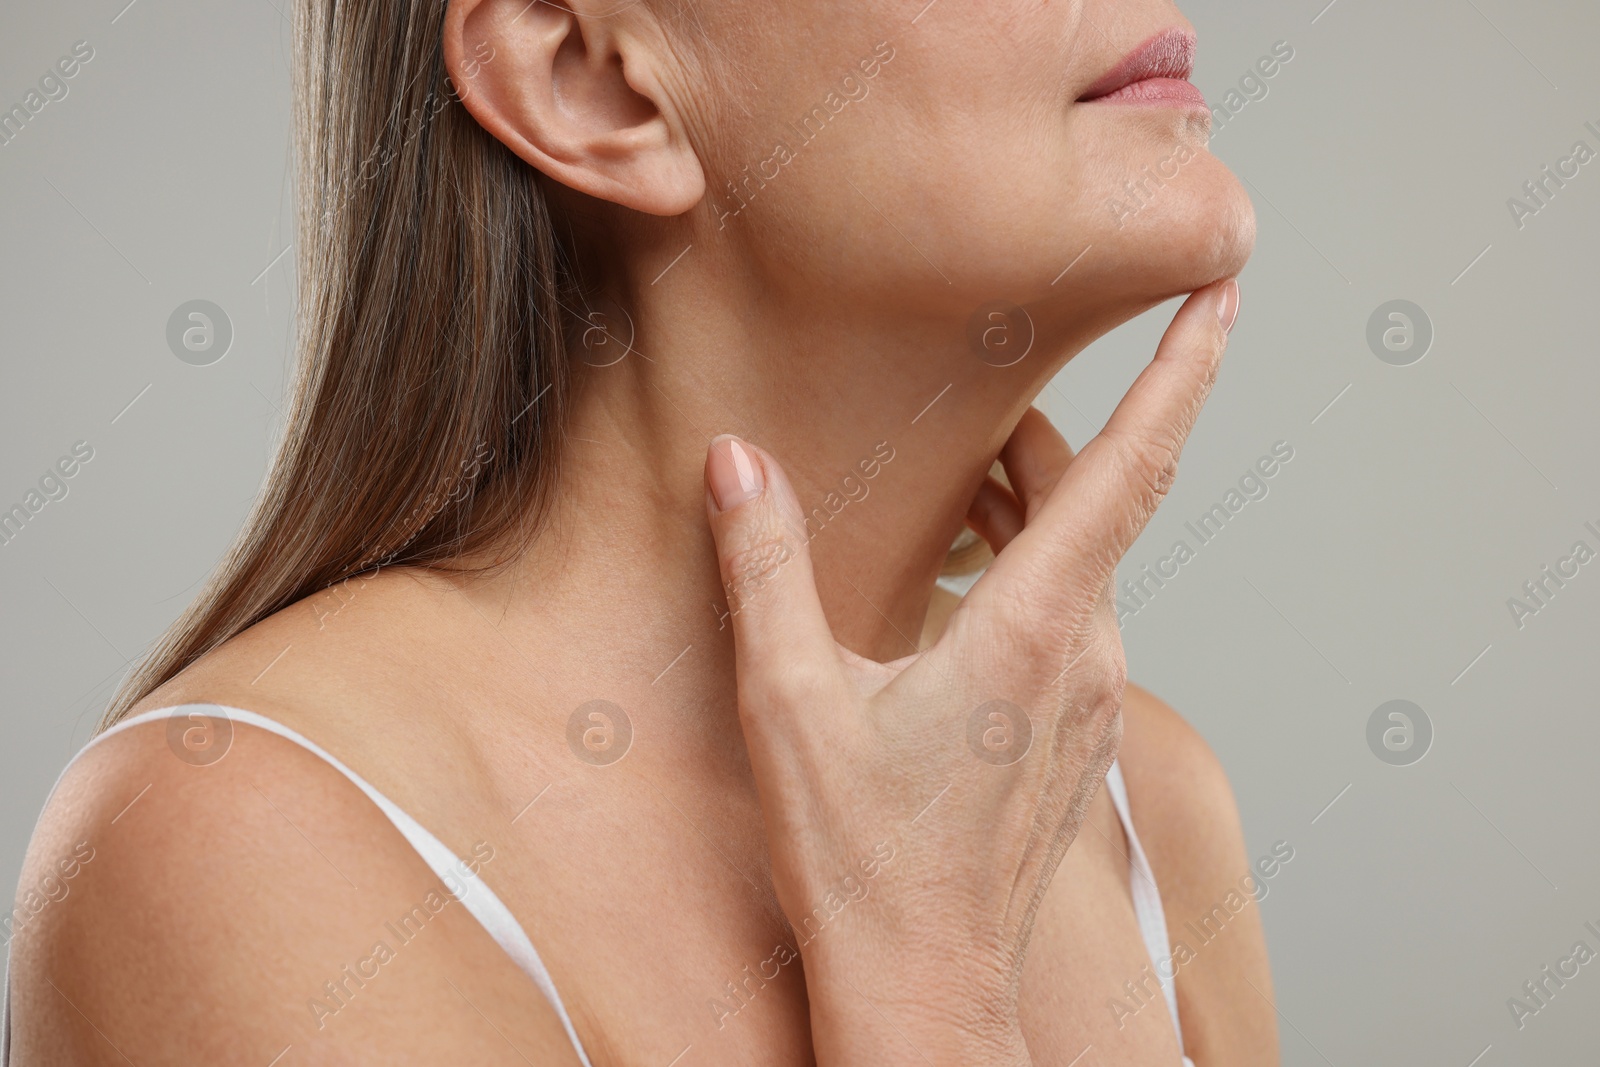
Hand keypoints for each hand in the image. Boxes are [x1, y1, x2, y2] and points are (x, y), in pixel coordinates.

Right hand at [702, 279, 1237, 1063]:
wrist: (924, 990)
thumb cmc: (863, 864)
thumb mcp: (791, 703)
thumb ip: (766, 568)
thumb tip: (737, 462)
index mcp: (1034, 629)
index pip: (1132, 469)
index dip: (1183, 372)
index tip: (1225, 291)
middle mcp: (1086, 655)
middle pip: (1093, 504)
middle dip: (1046, 438)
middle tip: (981, 391)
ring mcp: (1091, 702)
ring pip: (1083, 564)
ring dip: (1029, 511)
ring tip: (954, 487)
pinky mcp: (1075, 735)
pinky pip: (1072, 619)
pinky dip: (1029, 572)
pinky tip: (955, 587)